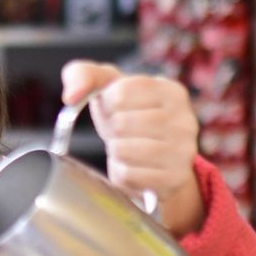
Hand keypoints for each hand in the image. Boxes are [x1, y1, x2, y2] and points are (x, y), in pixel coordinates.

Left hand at [61, 60, 204, 236]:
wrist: (156, 158)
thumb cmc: (129, 115)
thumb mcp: (108, 87)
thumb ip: (82, 75)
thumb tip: (70, 96)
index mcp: (171, 91)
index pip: (121, 93)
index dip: (108, 104)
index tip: (116, 109)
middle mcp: (185, 120)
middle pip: (121, 123)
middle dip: (111, 130)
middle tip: (121, 132)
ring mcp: (183, 152)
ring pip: (123, 150)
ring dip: (115, 151)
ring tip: (126, 148)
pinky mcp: (174, 179)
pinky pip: (127, 176)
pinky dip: (120, 173)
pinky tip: (133, 166)